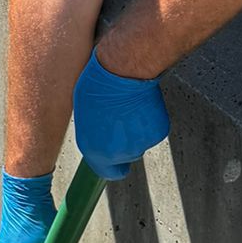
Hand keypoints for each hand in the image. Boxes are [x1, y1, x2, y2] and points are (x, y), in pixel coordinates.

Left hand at [71, 48, 170, 180]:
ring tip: (129, 108)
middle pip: (126, 155)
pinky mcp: (158, 132)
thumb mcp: (84, 115)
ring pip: (141, 142)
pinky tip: (141, 105)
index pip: (109, 173)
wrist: (122, 69)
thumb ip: (94, 135)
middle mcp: (119, 153)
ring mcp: (140, 144)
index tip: (116, 162)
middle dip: (125, 142)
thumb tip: (100, 139)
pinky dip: (149, 121)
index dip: (113, 166)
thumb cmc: (97, 85)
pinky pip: (153, 131)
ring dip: (137, 130)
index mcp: (95, 150)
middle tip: (121, 120)